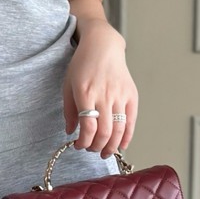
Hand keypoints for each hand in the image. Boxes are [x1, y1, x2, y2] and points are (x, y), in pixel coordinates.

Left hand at [62, 23, 137, 157]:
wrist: (103, 46)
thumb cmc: (83, 65)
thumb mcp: (68, 85)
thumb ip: (69, 110)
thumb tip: (71, 132)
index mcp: (85, 93)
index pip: (88, 127)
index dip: (83, 142)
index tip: (78, 145)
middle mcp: (104, 95)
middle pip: (104, 132)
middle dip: (96, 147)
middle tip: (91, 149)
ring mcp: (120, 95)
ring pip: (119, 129)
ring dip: (111, 146)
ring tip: (104, 152)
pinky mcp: (131, 95)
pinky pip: (131, 121)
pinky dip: (127, 137)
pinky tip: (121, 145)